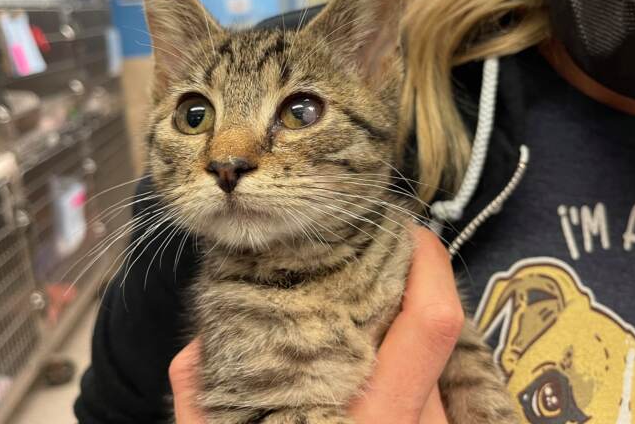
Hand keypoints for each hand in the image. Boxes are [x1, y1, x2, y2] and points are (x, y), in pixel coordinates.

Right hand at [169, 227, 462, 422]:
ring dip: (403, 344)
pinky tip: (365, 386)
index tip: (406, 230)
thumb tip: (196, 352)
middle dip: (403, 297)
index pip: (431, 322)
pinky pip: (439, 402)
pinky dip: (409, 381)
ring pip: (438, 373)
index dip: (429, 264)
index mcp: (373, 422)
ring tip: (356, 337)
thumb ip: (203, 407)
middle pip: (435, 337)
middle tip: (361, 276)